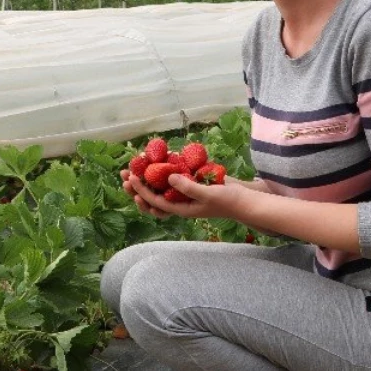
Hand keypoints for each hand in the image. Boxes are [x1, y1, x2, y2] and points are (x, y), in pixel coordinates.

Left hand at [121, 169, 251, 221]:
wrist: (246, 200)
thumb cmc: (229, 200)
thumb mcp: (208, 194)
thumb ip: (188, 187)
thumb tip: (168, 178)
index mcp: (181, 210)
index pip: (155, 202)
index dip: (141, 191)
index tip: (131, 178)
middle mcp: (180, 203)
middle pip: (152, 197)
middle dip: (137, 187)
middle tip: (124, 174)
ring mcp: (185, 194)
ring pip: (160, 188)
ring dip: (147, 178)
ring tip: (135, 166)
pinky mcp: (192, 185)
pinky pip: (173, 180)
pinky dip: (163, 172)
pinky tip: (157, 160)